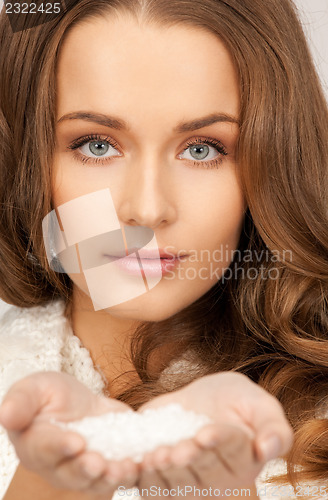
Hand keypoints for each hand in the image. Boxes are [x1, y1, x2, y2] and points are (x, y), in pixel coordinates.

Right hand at [0, 371, 139, 495]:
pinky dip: (130, 472)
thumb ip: (21, 401)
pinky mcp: (108, 466)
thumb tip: (5, 414)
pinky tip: (141, 464)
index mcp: (34, 445)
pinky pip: (118, 475)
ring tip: (124, 468)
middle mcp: (57, 465)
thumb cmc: (50, 395)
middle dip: (86, 468)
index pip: (45, 449)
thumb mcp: (35, 388)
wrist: (79, 403)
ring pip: (95, 481)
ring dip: (110, 476)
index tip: (75, 442)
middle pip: (71, 472)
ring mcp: (83, 470)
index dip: (60, 447)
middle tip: (99, 463)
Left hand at [135, 371, 293, 491]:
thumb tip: (269, 449)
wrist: (203, 400)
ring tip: (155, 456)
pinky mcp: (161, 479)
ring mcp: (188, 483)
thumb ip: (274, 427)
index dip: (218, 442)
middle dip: (188, 460)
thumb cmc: (236, 401)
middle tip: (177, 449)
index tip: (205, 433)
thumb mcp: (260, 404)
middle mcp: (217, 480)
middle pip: (202, 472)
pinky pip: (149, 486)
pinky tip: (132, 464)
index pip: (232, 452)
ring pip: (175, 484)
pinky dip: (137, 476)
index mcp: (243, 461)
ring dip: (163, 472)